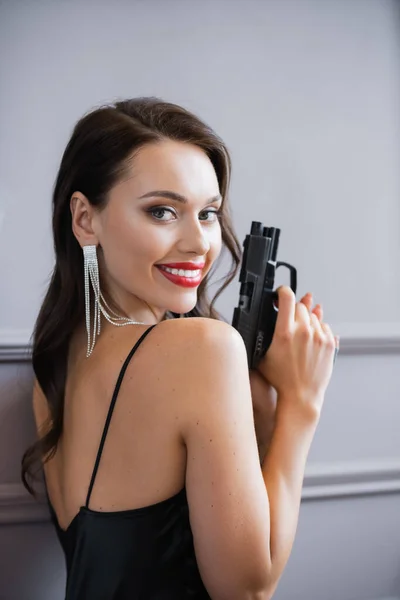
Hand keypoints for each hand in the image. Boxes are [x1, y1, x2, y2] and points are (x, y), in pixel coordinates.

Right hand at [250, 291, 323, 457]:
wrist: (302, 396)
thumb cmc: (280, 378)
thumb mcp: (263, 354)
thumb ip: (263, 334)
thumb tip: (264, 318)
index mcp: (284, 333)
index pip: (287, 298)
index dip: (282, 291)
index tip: (280, 292)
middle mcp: (303, 332)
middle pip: (300, 305)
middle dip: (293, 309)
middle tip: (288, 320)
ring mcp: (318, 337)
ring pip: (313, 315)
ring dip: (306, 320)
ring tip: (299, 335)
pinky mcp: (329, 343)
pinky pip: (324, 326)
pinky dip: (317, 329)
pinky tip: (309, 340)